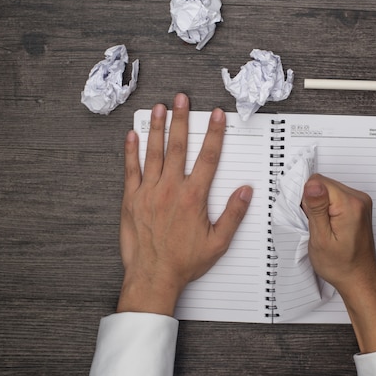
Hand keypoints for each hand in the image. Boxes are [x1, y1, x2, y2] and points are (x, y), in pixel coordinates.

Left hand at [117, 93, 252, 316]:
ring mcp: (149, 192)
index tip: (217, 117)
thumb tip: (245, 192)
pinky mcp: (132, 200)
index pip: (208, 158)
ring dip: (158, 128)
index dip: (215, 134)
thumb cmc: (184, 262)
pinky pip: (131, 169)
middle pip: (179, 147)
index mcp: (193, 198)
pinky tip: (133, 136)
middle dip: (182, 120)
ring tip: (161, 109)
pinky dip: (131, 151)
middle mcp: (170, 190)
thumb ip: (233, 215)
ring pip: (154, 153)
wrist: (153, 276)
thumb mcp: (218, 242)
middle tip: (182, 100)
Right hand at [302, 174, 375, 352]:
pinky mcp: (358, 206)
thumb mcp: (321, 239)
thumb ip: (316, 208)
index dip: (307, 199)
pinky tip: (330, 226)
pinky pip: (335, 197)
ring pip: (328, 189)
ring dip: (320, 206)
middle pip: (323, 184)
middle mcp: (358, 199)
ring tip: (325, 228)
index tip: (310, 218)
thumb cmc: (340, 265)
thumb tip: (311, 184)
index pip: (317, 181)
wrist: (359, 278)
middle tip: (317, 226)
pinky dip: (327, 208)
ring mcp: (360, 202)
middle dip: (313, 202)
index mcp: (350, 205)